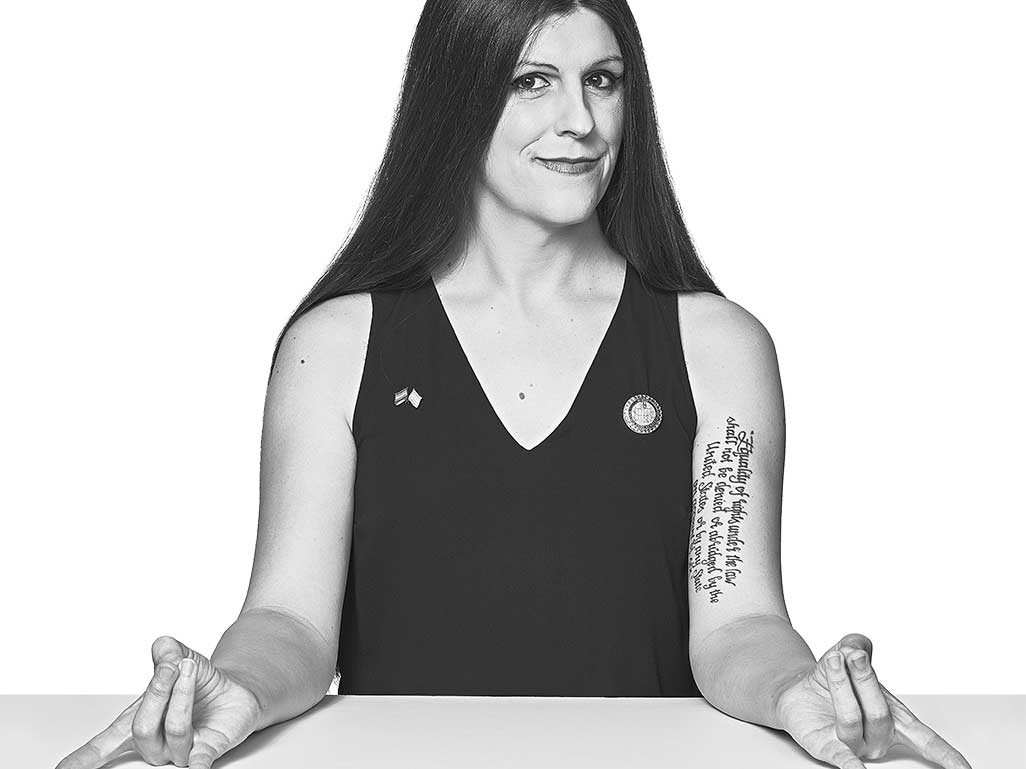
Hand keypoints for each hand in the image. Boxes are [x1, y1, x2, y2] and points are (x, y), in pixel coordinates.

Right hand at [55, 635, 262, 768]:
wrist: (236, 688)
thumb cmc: (198, 681)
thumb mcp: (181, 658)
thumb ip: (168, 652)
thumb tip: (164, 648)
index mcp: (136, 723)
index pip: (103, 748)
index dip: (81, 761)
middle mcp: (155, 743)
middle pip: (141, 730)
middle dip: (157, 691)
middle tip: (173, 664)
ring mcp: (181, 751)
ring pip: (175, 733)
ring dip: (183, 695)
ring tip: (190, 668)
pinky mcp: (209, 750)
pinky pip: (200, 762)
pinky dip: (198, 763)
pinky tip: (197, 764)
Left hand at [774, 632, 972, 768]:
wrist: (798, 686)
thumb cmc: (834, 677)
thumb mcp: (848, 654)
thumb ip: (856, 645)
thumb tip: (856, 646)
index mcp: (896, 721)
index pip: (927, 741)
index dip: (948, 756)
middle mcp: (878, 738)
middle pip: (880, 713)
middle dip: (864, 677)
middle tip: (852, 655)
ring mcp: (853, 746)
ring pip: (851, 719)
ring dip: (841, 685)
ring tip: (833, 661)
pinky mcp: (825, 747)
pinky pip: (839, 757)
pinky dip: (849, 765)